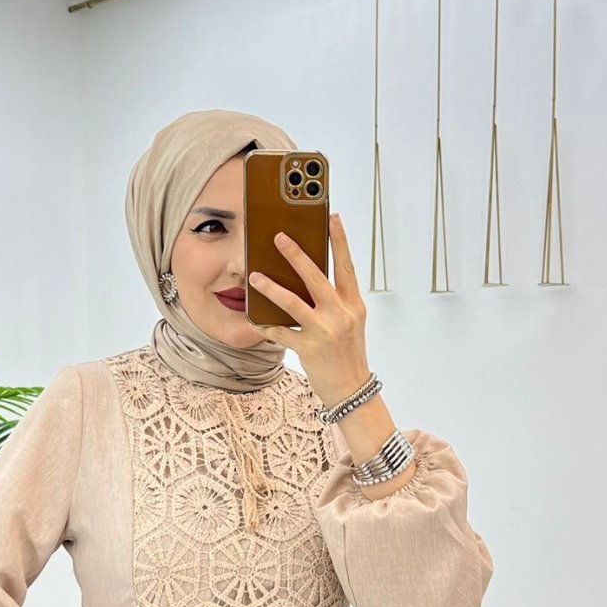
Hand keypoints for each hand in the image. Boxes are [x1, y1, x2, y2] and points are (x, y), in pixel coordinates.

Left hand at [249, 212, 371, 409]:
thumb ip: (336, 301)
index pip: (346, 266)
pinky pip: (281, 332)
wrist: (352, 390)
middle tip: (279, 237)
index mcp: (353, 304)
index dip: (339, 240)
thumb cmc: (348, 354)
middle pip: (315, 277)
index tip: (332, 217)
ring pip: (292, 302)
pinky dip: (266, 327)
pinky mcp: (308, 349)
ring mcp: (324, 331)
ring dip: (270, 288)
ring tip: (254, 277)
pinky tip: (255, 322)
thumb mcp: (350, 322)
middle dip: (295, 254)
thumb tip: (311, 277)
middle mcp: (340, 314)